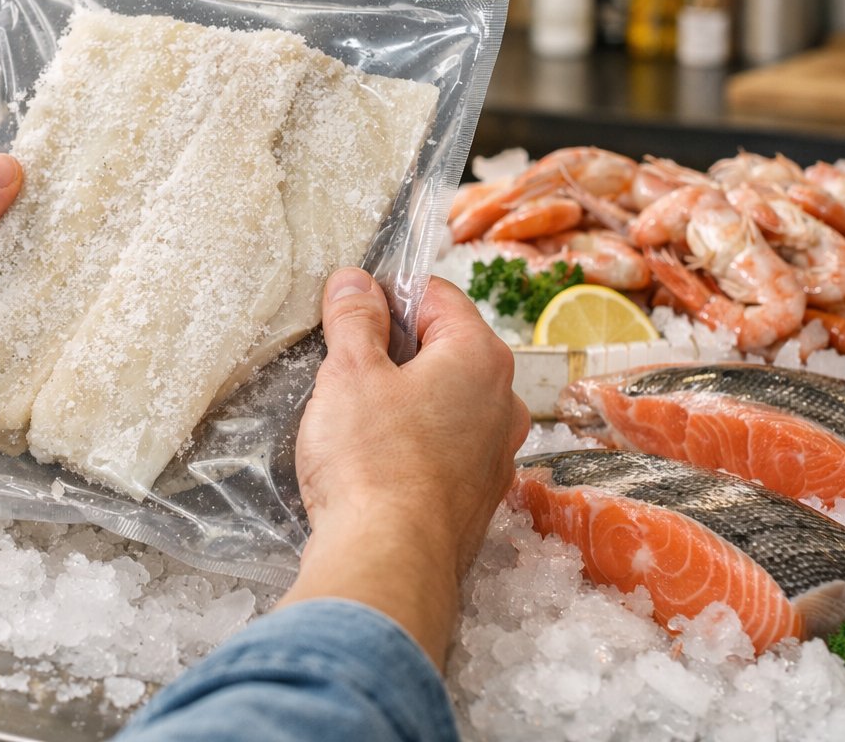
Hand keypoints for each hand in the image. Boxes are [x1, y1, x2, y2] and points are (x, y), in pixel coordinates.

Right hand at [280, 268, 529, 666]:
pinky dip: (412, 442)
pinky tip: (372, 461)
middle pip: (443, 349)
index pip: (436, 295)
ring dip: (401, 398)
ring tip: (353, 419)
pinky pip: (443, 447)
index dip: (388, 294)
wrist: (389, 562)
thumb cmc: (371, 462)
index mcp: (480, 358)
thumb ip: (354, 319)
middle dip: (392, 350)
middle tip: (342, 368)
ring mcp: (495, 454)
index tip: (348, 309)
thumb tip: (356, 283)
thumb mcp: (349, 373)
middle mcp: (502, 402)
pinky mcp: (477, 497)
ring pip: (444, 401)